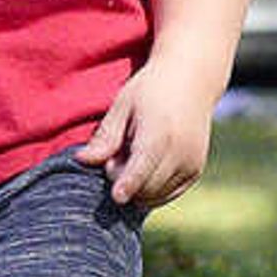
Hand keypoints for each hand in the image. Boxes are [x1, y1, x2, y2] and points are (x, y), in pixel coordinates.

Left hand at [81, 58, 217, 208]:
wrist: (191, 79)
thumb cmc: (150, 90)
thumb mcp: (123, 106)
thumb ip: (105, 137)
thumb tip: (81, 160)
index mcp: (160, 134)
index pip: (142, 168)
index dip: (127, 185)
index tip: (116, 197)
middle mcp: (181, 152)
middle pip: (145, 187)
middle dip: (122, 180)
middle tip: (117, 154)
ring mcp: (192, 164)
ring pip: (156, 195)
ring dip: (137, 185)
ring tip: (133, 155)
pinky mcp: (196, 171)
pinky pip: (168, 194)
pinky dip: (151, 189)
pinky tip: (144, 165)